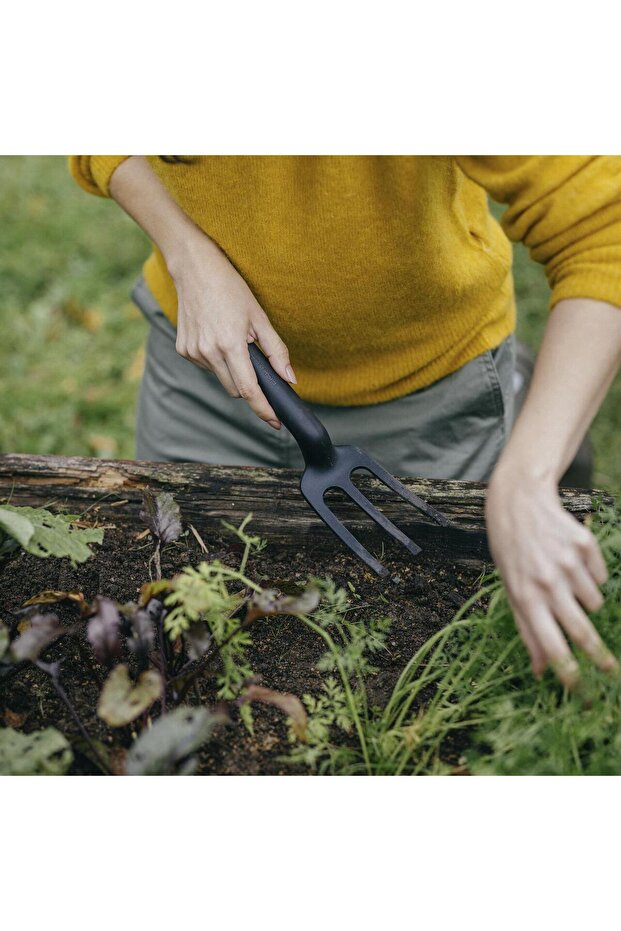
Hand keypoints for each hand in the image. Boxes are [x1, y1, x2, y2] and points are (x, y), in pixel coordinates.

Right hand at [168, 235, 295, 429]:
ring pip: (221, 379)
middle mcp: (208, 352)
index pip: (249, 390)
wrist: (194, 269)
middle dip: (249, 386)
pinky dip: (217, 361)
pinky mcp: (183, 350)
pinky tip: (217, 336)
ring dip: (232, 371)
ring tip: (232, 339)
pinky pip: (207, 367)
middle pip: (236, 389)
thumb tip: (289, 378)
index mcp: (231, 345)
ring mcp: (193, 352)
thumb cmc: (230, 288)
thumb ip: (276, 351)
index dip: (263, 409)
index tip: (275, 422)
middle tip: (256, 362)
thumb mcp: (260, 318)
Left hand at [485, 464, 615, 687]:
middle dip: (600, 656)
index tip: (580, 690)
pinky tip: (572, 562)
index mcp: (525, 597)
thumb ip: (526, 630)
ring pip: (595, 602)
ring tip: (566, 584)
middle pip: (582, 630)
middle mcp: (548, 582)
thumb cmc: (511, 552)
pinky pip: (601, 577)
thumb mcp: (510, 590)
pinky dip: (592, 576)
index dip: (567, 671)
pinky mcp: (586, 546)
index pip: (550, 645)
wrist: (519, 503)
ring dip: (587, 603)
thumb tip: (540, 670)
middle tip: (612, 671)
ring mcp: (569, 563)